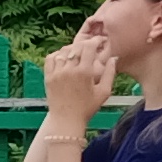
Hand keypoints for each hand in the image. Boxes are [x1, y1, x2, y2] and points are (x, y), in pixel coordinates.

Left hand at [44, 13, 120, 129]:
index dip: (95, 41)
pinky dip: (57, 55)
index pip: (89, 46)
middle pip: (76, 46)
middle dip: (84, 44)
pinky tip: (63, 59)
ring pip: (63, 51)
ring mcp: (57, 73)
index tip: (99, 42)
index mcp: (84, 72)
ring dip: (71, 49)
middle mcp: (69, 70)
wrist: (66, 120)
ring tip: (77, 54)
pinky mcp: (48, 77)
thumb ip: (110, 73)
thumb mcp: (104, 92)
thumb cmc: (87, 108)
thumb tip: (113, 58)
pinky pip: (50, 58)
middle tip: (89, 48)